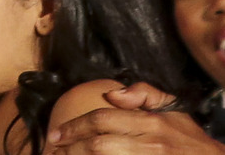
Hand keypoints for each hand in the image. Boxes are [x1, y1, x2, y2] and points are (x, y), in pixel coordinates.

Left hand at [46, 82, 224, 153]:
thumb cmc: (190, 139)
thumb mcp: (174, 109)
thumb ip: (144, 93)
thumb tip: (112, 93)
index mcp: (151, 123)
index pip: (102, 120)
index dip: (74, 126)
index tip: (56, 133)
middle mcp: (149, 144)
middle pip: (98, 145)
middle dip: (70, 147)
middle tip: (53, 150)